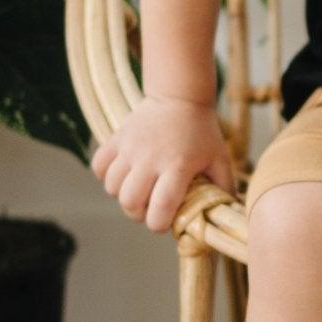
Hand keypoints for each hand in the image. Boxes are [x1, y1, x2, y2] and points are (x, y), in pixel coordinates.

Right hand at [90, 95, 236, 234]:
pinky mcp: (116, 138)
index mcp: (177, 166)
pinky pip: (98, 166)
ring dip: (123, 195)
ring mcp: (130, 147)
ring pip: (112, 188)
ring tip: (139, 188)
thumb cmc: (202, 132)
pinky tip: (123, 173)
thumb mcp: (219, 159)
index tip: (166, 220)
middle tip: (150, 207)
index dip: (159, 224)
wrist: (179, 96)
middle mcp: (150, 158)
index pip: (159, 210)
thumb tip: (222, 216)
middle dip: (138, 213)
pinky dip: (106, 175)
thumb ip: (223, 189)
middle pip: (129, 203)